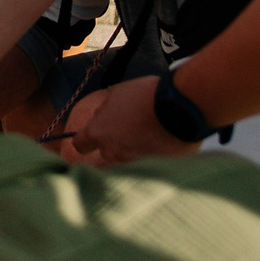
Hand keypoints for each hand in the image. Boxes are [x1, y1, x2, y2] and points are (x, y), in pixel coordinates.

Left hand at [66, 75, 199, 165]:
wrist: (179, 107)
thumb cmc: (144, 95)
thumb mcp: (117, 94)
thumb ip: (106, 109)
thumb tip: (103, 115)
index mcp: (99, 133)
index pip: (80, 144)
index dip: (84, 140)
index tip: (88, 136)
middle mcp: (114, 152)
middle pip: (106, 153)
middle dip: (113, 143)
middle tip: (126, 127)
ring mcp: (135, 161)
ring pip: (128, 157)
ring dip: (134, 147)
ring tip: (147, 129)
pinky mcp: (157, 166)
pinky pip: (150, 160)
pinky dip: (152, 151)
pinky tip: (161, 136)